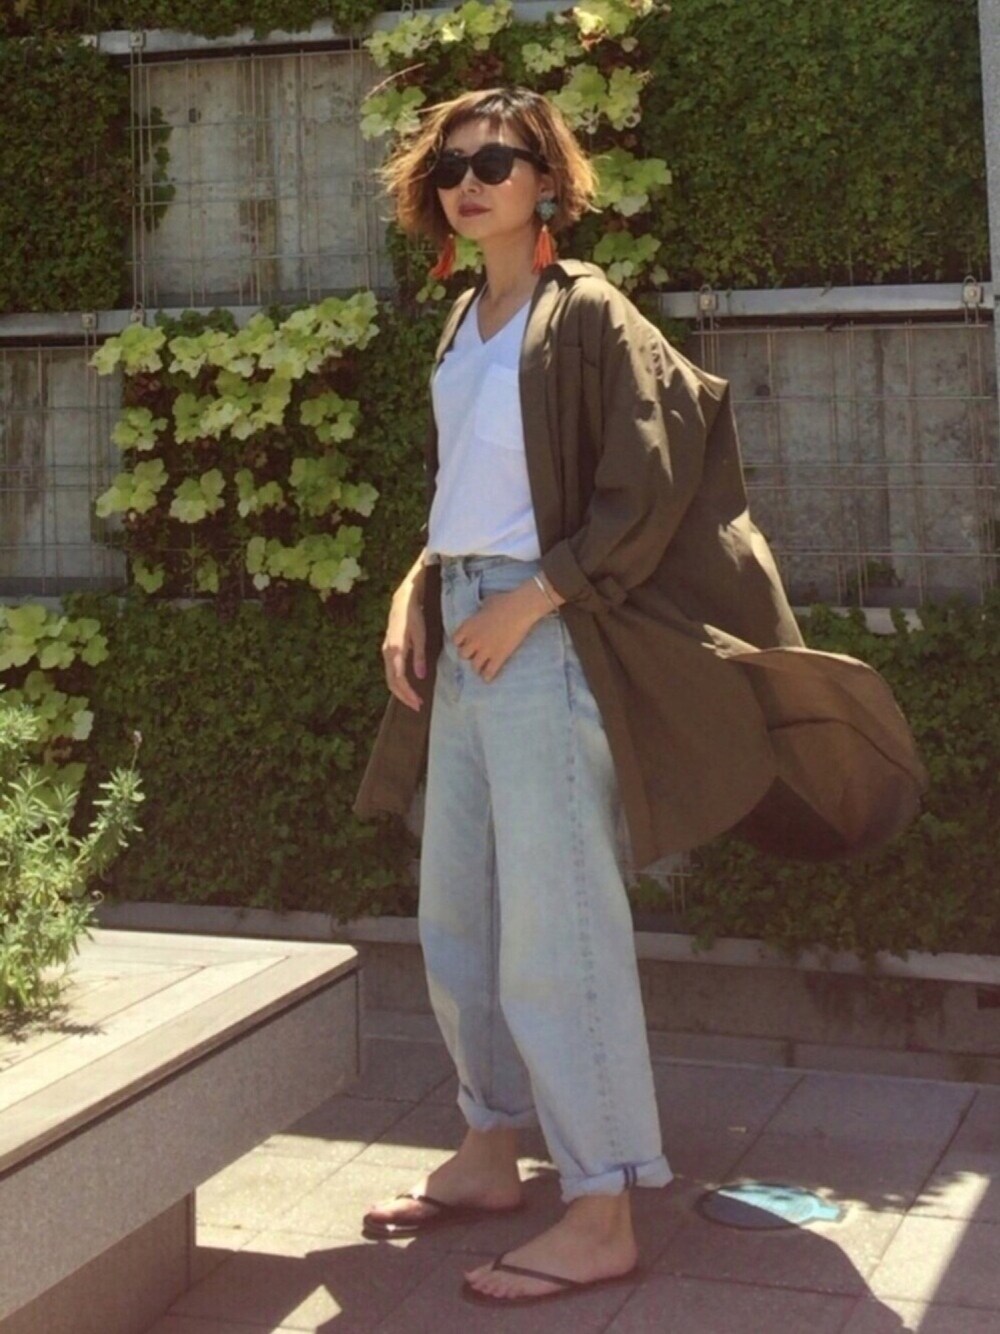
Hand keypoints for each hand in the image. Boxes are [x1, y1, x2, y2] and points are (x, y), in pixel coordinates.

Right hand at [382, 575, 425, 711]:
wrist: (402, 602)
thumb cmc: (414, 617)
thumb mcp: (421, 636)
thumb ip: (419, 657)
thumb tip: (420, 677)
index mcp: (395, 651)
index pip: (399, 680)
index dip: (408, 694)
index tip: (418, 703)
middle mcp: (387, 654)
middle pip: (392, 683)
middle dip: (404, 696)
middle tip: (417, 706)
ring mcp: (386, 652)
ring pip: (390, 678)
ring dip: (401, 691)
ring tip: (414, 700)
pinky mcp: (388, 650)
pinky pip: (391, 672)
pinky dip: (399, 682)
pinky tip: (407, 686)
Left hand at [453, 579, 553, 682]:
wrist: (520, 609)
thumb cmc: (504, 602)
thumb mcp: (486, 603)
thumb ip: (480, 612)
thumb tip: (482, 611)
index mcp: (468, 626)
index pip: (456, 640)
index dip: (461, 643)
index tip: (466, 643)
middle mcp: (473, 640)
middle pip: (463, 655)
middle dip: (469, 655)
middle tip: (475, 654)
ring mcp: (485, 650)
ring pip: (474, 666)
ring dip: (477, 667)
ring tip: (481, 668)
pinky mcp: (498, 657)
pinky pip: (489, 672)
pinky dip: (488, 676)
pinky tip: (488, 678)